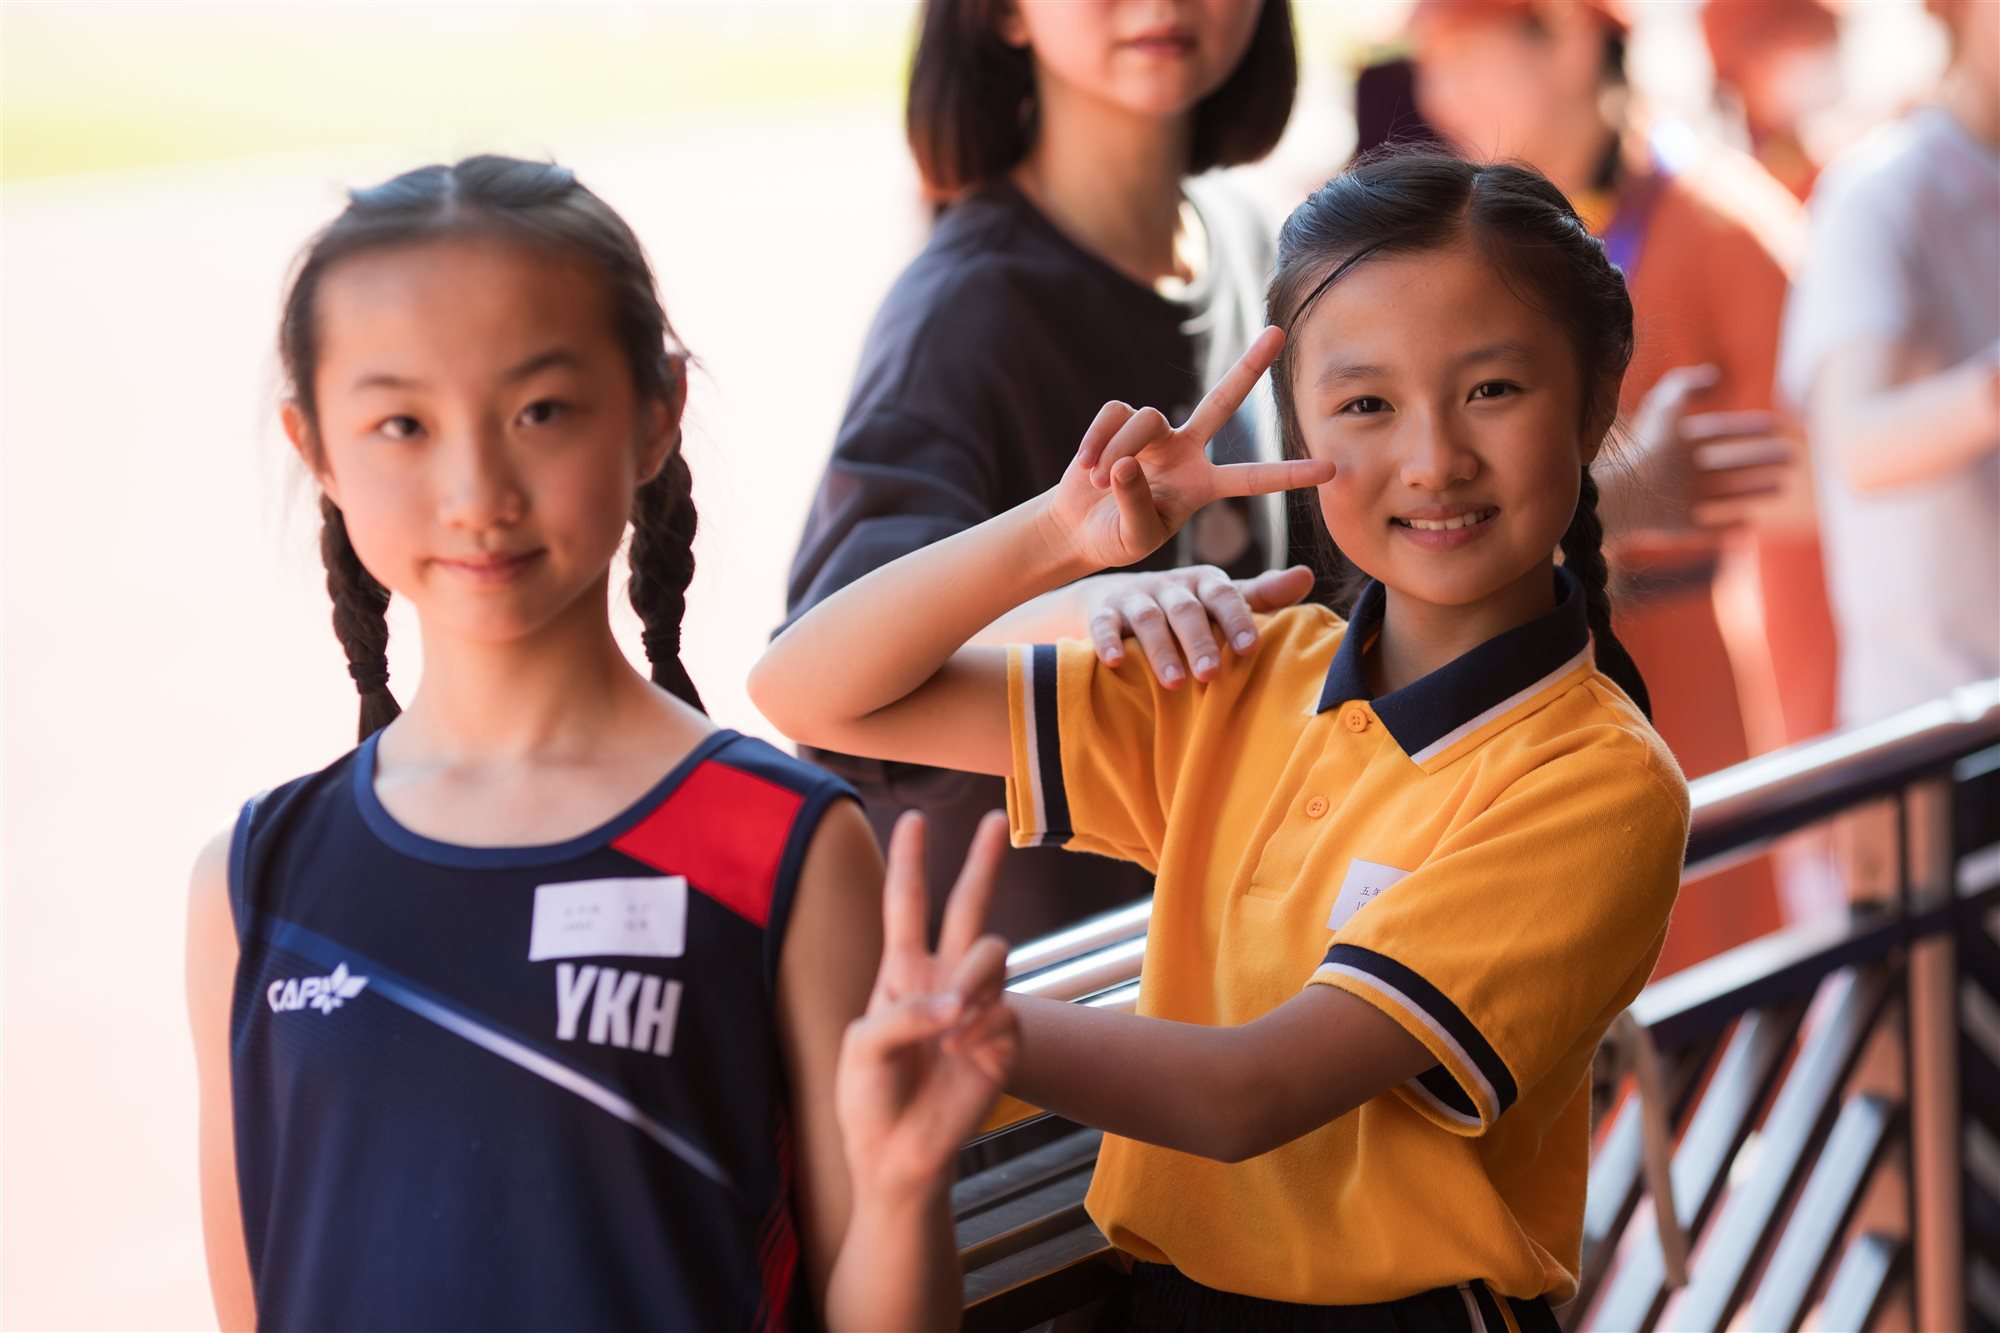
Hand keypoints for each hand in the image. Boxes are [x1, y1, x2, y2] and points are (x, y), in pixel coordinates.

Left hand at [835, 812, 1016, 1199]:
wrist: (897, 1156)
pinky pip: (1003, 1009)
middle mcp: (942, 979)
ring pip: (992, 950)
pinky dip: (979, 1027)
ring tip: (953, 1018)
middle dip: (981, 862)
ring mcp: (975, 1006)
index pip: (907, 906)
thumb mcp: (863, 1044)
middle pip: (966, 906)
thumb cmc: (869, 1097)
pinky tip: (960, 1052)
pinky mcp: (1002, 1039)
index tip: (912, 820)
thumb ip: (906, 1011)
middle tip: (992, 820)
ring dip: (973, 977)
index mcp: (901, 972)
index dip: (910, 862)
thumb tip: (961, 1004)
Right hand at [1042, 327, 1336, 570]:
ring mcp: (1156, 433)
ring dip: (1119, 450)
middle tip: (1279, 332)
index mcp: (1202, 486)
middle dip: (1250, 366)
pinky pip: (1113, 416)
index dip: (1289, 474)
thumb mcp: (1134, 536)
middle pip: (1223, 400)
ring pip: (1145, 419)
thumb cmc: (1115, 538)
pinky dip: (1095, 441)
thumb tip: (1127, 462)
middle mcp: (1187, 451)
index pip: (1252, 479)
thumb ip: (1136, 503)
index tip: (1331, 469)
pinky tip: (1085, 466)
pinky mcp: (1121, 419)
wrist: (1078, 528)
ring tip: (1099, 481)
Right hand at [1086, 564, 1316, 686]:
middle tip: (1211, 674)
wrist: (1114, 599)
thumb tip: (1307, 575)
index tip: (1249, 649)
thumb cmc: (1183, 607)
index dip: (1235, 619)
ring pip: (1147, 620)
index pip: (1223, 595)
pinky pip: (1103, 625)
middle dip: (1199, 641)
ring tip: (1175, 683)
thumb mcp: (1219, 599)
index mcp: (1203, 582)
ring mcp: (1134, 598)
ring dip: (1161, 650)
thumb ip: (1262, 595)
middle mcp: (1169, 586)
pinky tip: (1116, 663)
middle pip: (1185, 610)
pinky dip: (1107, 642)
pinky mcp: (1101, 612)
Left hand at [1606, 364, 1797, 542]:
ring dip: (1753, 491)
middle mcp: (1678, 471)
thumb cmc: (1649, 446)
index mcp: (1676, 442)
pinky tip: (1751, 525)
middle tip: (1793, 458)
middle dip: (1760, 461)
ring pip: (1723, 494)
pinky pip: (1705, 528)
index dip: (1748, 428)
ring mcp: (1677, 499)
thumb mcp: (1667, 406)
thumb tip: (1714, 375)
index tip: (1778, 426)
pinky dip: (1727, 527)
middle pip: (1726, 464)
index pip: (1718, 432)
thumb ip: (1687, 385)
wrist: (1627, 490)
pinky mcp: (1674, 526)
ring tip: (1783, 487)